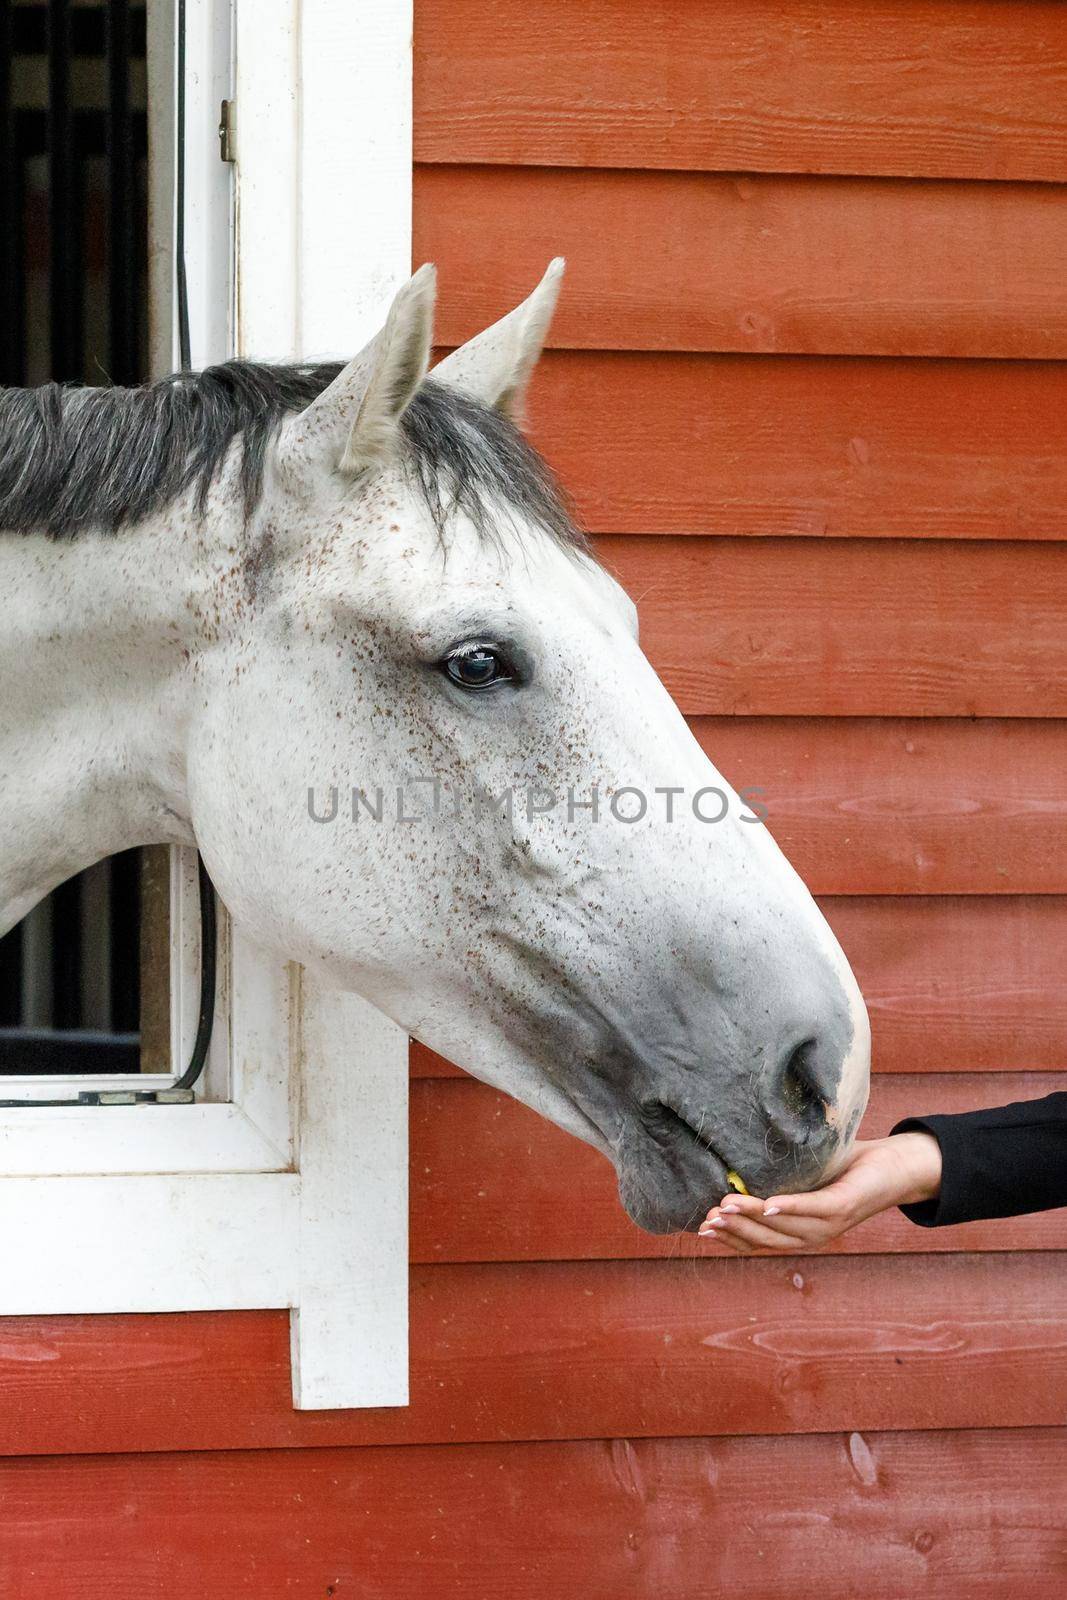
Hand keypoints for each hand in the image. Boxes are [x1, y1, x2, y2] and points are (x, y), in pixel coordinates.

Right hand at [697, 1132, 942, 1253]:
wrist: (897, 1167)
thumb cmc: (848, 1167)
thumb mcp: (807, 1174)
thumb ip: (779, 1176)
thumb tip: (739, 1160)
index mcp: (802, 1231)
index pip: (760, 1243)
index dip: (731, 1239)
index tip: (703, 1228)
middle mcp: (815, 1235)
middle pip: (767, 1239)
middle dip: (734, 1230)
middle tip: (706, 1218)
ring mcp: (830, 1224)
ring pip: (784, 1226)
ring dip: (752, 1217)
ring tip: (725, 1206)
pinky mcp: (844, 1206)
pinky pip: (811, 1209)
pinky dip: (788, 1207)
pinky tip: (767, 1203)